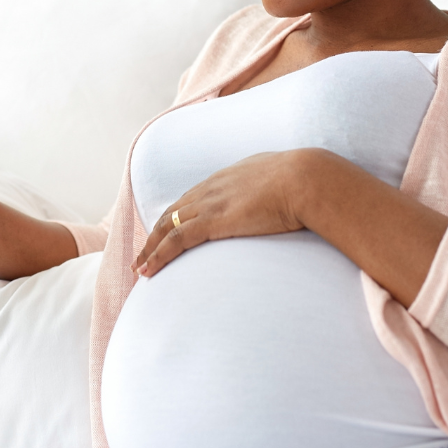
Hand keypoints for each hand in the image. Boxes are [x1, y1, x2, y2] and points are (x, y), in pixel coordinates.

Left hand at [132, 150, 308, 276]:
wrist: (306, 179)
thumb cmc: (305, 182)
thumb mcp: (284, 180)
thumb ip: (274, 189)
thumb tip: (283, 198)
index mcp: (228, 176)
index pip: (192, 197)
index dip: (177, 215)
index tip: (168, 231)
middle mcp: (212, 187)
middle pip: (173, 211)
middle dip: (155, 233)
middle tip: (145, 253)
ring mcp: (210, 203)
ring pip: (166, 227)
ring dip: (150, 249)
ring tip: (141, 267)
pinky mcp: (212, 221)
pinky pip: (175, 240)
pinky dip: (158, 256)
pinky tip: (148, 270)